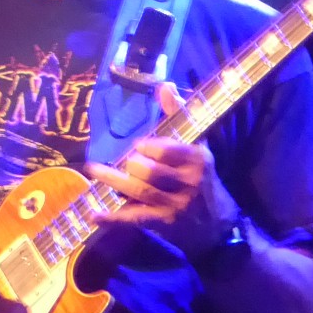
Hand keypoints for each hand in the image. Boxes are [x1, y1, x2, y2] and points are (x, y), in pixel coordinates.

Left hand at [86, 82, 239, 258]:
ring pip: (138, 190)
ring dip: (112, 180)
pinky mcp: (165, 224)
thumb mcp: (198, 147)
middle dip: (132, 164)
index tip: (140, 147)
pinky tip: (95, 214)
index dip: (147, 147)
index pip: (165, 148)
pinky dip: (113, 217)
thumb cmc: (203, 181)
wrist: (219, 227)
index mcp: (198, 159)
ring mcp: (176, 206)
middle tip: (128, 163)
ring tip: (93, 169)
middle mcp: (189, 183)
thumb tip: (164, 85)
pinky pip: (134, 218)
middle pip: (148, 170)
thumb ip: (179, 116)